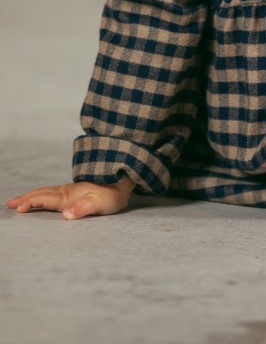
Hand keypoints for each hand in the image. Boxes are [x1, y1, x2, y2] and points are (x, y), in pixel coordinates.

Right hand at [6, 177, 134, 220]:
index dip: (31, 202)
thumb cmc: (113, 194)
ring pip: (47, 192)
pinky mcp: (76, 193)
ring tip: (19, 200)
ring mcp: (71, 191)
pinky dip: (42, 195)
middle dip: (26, 198)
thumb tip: (66, 215)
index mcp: (69, 195)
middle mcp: (67, 192)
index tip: (18, 207)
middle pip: (42, 194)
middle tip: (10, 204)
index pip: (45, 198)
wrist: (124, 181)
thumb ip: (83, 208)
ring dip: (32, 196)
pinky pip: (53, 193)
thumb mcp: (100, 203)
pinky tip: (42, 198)